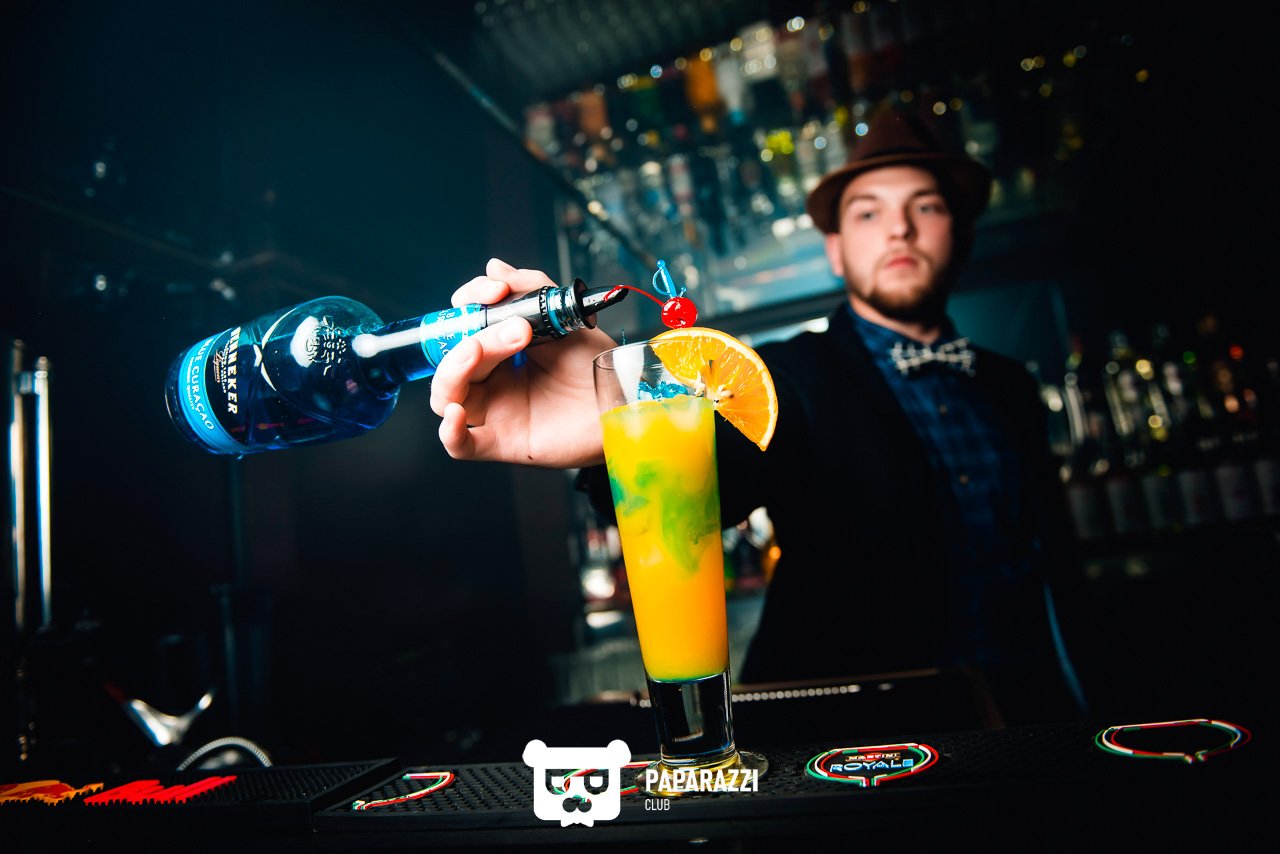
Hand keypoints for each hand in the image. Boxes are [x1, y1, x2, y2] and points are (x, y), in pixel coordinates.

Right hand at [430, 258, 613, 467]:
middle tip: (517, 328)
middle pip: (453, 359)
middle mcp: (493, 380)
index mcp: (501, 350)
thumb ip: (531, 289)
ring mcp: (496, 412)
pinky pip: (460, 445)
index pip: (462, 327)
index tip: (494, 292)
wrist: (623, 398)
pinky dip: (450, 430)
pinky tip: (457, 414)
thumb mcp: (565, 316)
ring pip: (446, 396)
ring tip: (480, 351)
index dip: (468, 305)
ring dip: (454, 369)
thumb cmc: (597, 362)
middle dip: (475, 336)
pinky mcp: (504, 443)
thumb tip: (494, 268)